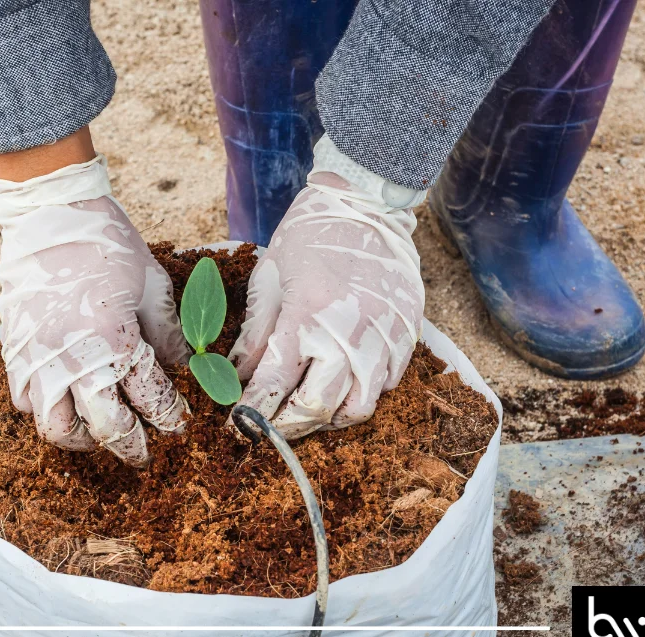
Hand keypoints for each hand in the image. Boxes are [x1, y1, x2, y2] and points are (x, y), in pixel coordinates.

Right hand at [0, 155, 189, 465]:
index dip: (169, 419)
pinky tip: (67, 401)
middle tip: (144, 450)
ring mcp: (38, 358)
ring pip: (57, 428)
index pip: (150, 400)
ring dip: (84, 438)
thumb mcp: (150, 284)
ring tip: (100, 431)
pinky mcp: (14, 352)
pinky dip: (47, 413)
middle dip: (131, 446)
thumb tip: (188, 366)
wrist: (48, 211)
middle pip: (105, 428)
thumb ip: (168, 332)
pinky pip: (25, 404)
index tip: (178, 426)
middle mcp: (73, 358)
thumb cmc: (104, 243)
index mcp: (114, 339)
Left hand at [229, 135, 425, 438]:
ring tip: (308, 412)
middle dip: (287, 426)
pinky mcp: (407, 333)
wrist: (367, 201)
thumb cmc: (311, 235)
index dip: (253, 413)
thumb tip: (238, 375)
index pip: (275, 383)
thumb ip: (257, 331)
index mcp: (307, 314)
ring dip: (329, 419)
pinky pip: (388, 385)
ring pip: (358, 407)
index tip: (237, 427)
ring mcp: (383, 335)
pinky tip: (343, 385)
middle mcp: (348, 332)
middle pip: (316, 407)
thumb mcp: (270, 276)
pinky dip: (361, 394)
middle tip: (270, 427)